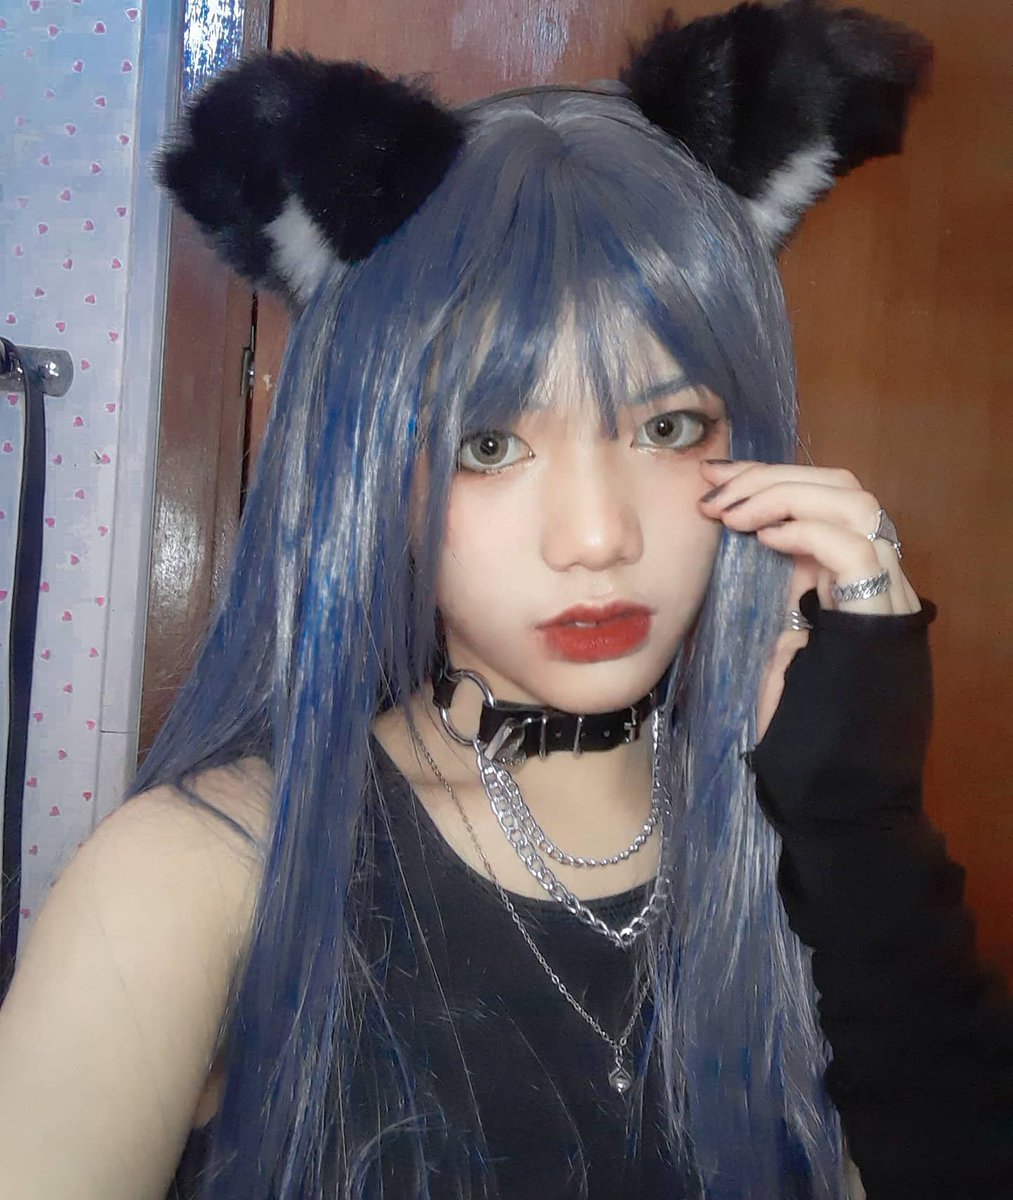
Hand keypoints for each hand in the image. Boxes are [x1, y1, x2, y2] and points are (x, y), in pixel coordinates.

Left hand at [698, 459, 920, 740]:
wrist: (836, 787)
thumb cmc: (800, 722)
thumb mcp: (775, 636)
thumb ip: (772, 588)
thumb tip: (728, 541)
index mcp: (843, 579)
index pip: (821, 496)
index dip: (766, 477)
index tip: (710, 476)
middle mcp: (871, 578)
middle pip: (842, 487)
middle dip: (772, 476)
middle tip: (713, 490)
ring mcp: (883, 595)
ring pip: (857, 504)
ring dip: (786, 495)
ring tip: (733, 514)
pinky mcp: (880, 619)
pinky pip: (857, 550)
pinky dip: (808, 531)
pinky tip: (765, 538)